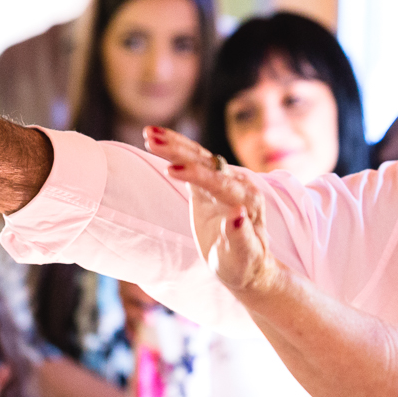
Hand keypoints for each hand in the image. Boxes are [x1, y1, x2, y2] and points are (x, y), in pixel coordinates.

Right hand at [144, 126, 279, 296]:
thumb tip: (237, 214)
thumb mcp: (243, 256)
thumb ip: (241, 237)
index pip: (220, 183)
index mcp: (249, 201)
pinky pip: (192, 161)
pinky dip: (175, 148)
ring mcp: (223, 181)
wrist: (246, 263)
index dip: (197, 175)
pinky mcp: (209, 183)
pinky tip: (155, 137)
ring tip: (148, 132)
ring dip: (174, 143)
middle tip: (152, 140)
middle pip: (207, 163)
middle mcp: (238, 185)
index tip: (171, 170)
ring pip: (198, 156)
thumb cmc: (244, 264)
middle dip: (180, 151)